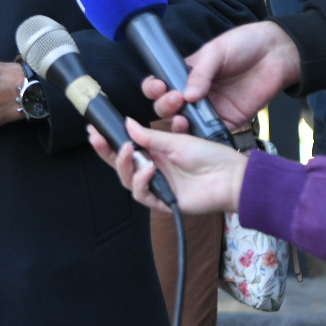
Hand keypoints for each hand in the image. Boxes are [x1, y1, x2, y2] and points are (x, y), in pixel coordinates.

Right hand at [87, 116, 247, 215]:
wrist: (231, 178)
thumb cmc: (209, 156)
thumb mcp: (177, 140)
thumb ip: (149, 136)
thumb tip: (126, 123)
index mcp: (155, 154)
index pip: (125, 147)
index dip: (108, 140)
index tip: (94, 128)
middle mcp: (153, 170)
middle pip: (120, 165)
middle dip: (106, 152)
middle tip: (97, 138)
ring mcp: (158, 187)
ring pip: (127, 180)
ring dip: (124, 165)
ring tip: (130, 151)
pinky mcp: (164, 202)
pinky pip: (143, 195)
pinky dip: (141, 181)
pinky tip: (148, 169)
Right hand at [143, 20, 300, 132]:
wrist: (276, 54)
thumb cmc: (244, 45)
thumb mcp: (216, 52)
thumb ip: (201, 73)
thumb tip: (186, 95)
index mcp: (186, 74)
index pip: (162, 84)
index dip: (154, 88)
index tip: (158, 87)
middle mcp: (194, 93)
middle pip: (168, 107)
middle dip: (165, 106)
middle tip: (175, 100)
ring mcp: (211, 108)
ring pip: (186, 123)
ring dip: (178, 124)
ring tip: (181, 120)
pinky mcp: (229, 120)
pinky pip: (210, 133)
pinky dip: (201, 137)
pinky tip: (197, 134)